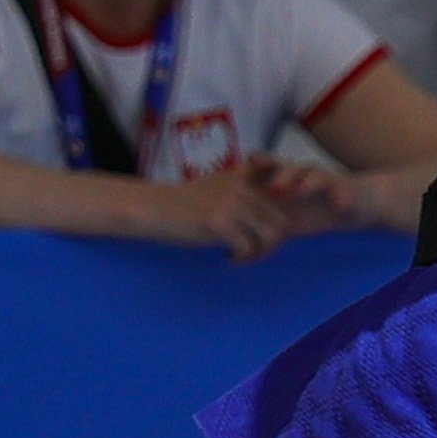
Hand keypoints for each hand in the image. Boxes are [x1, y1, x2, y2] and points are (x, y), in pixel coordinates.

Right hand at [155, 164, 337, 258]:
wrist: (153, 207)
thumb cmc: (185, 202)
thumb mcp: (218, 185)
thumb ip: (244, 191)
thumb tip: (272, 214)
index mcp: (244, 178)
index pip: (283, 199)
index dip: (279, 222)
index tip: (264, 235)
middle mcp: (242, 187)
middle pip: (281, 221)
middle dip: (272, 243)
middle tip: (254, 252)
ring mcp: (231, 204)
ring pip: (270, 235)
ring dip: (261, 253)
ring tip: (244, 257)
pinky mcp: (219, 222)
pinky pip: (248, 246)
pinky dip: (243, 258)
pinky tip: (229, 259)